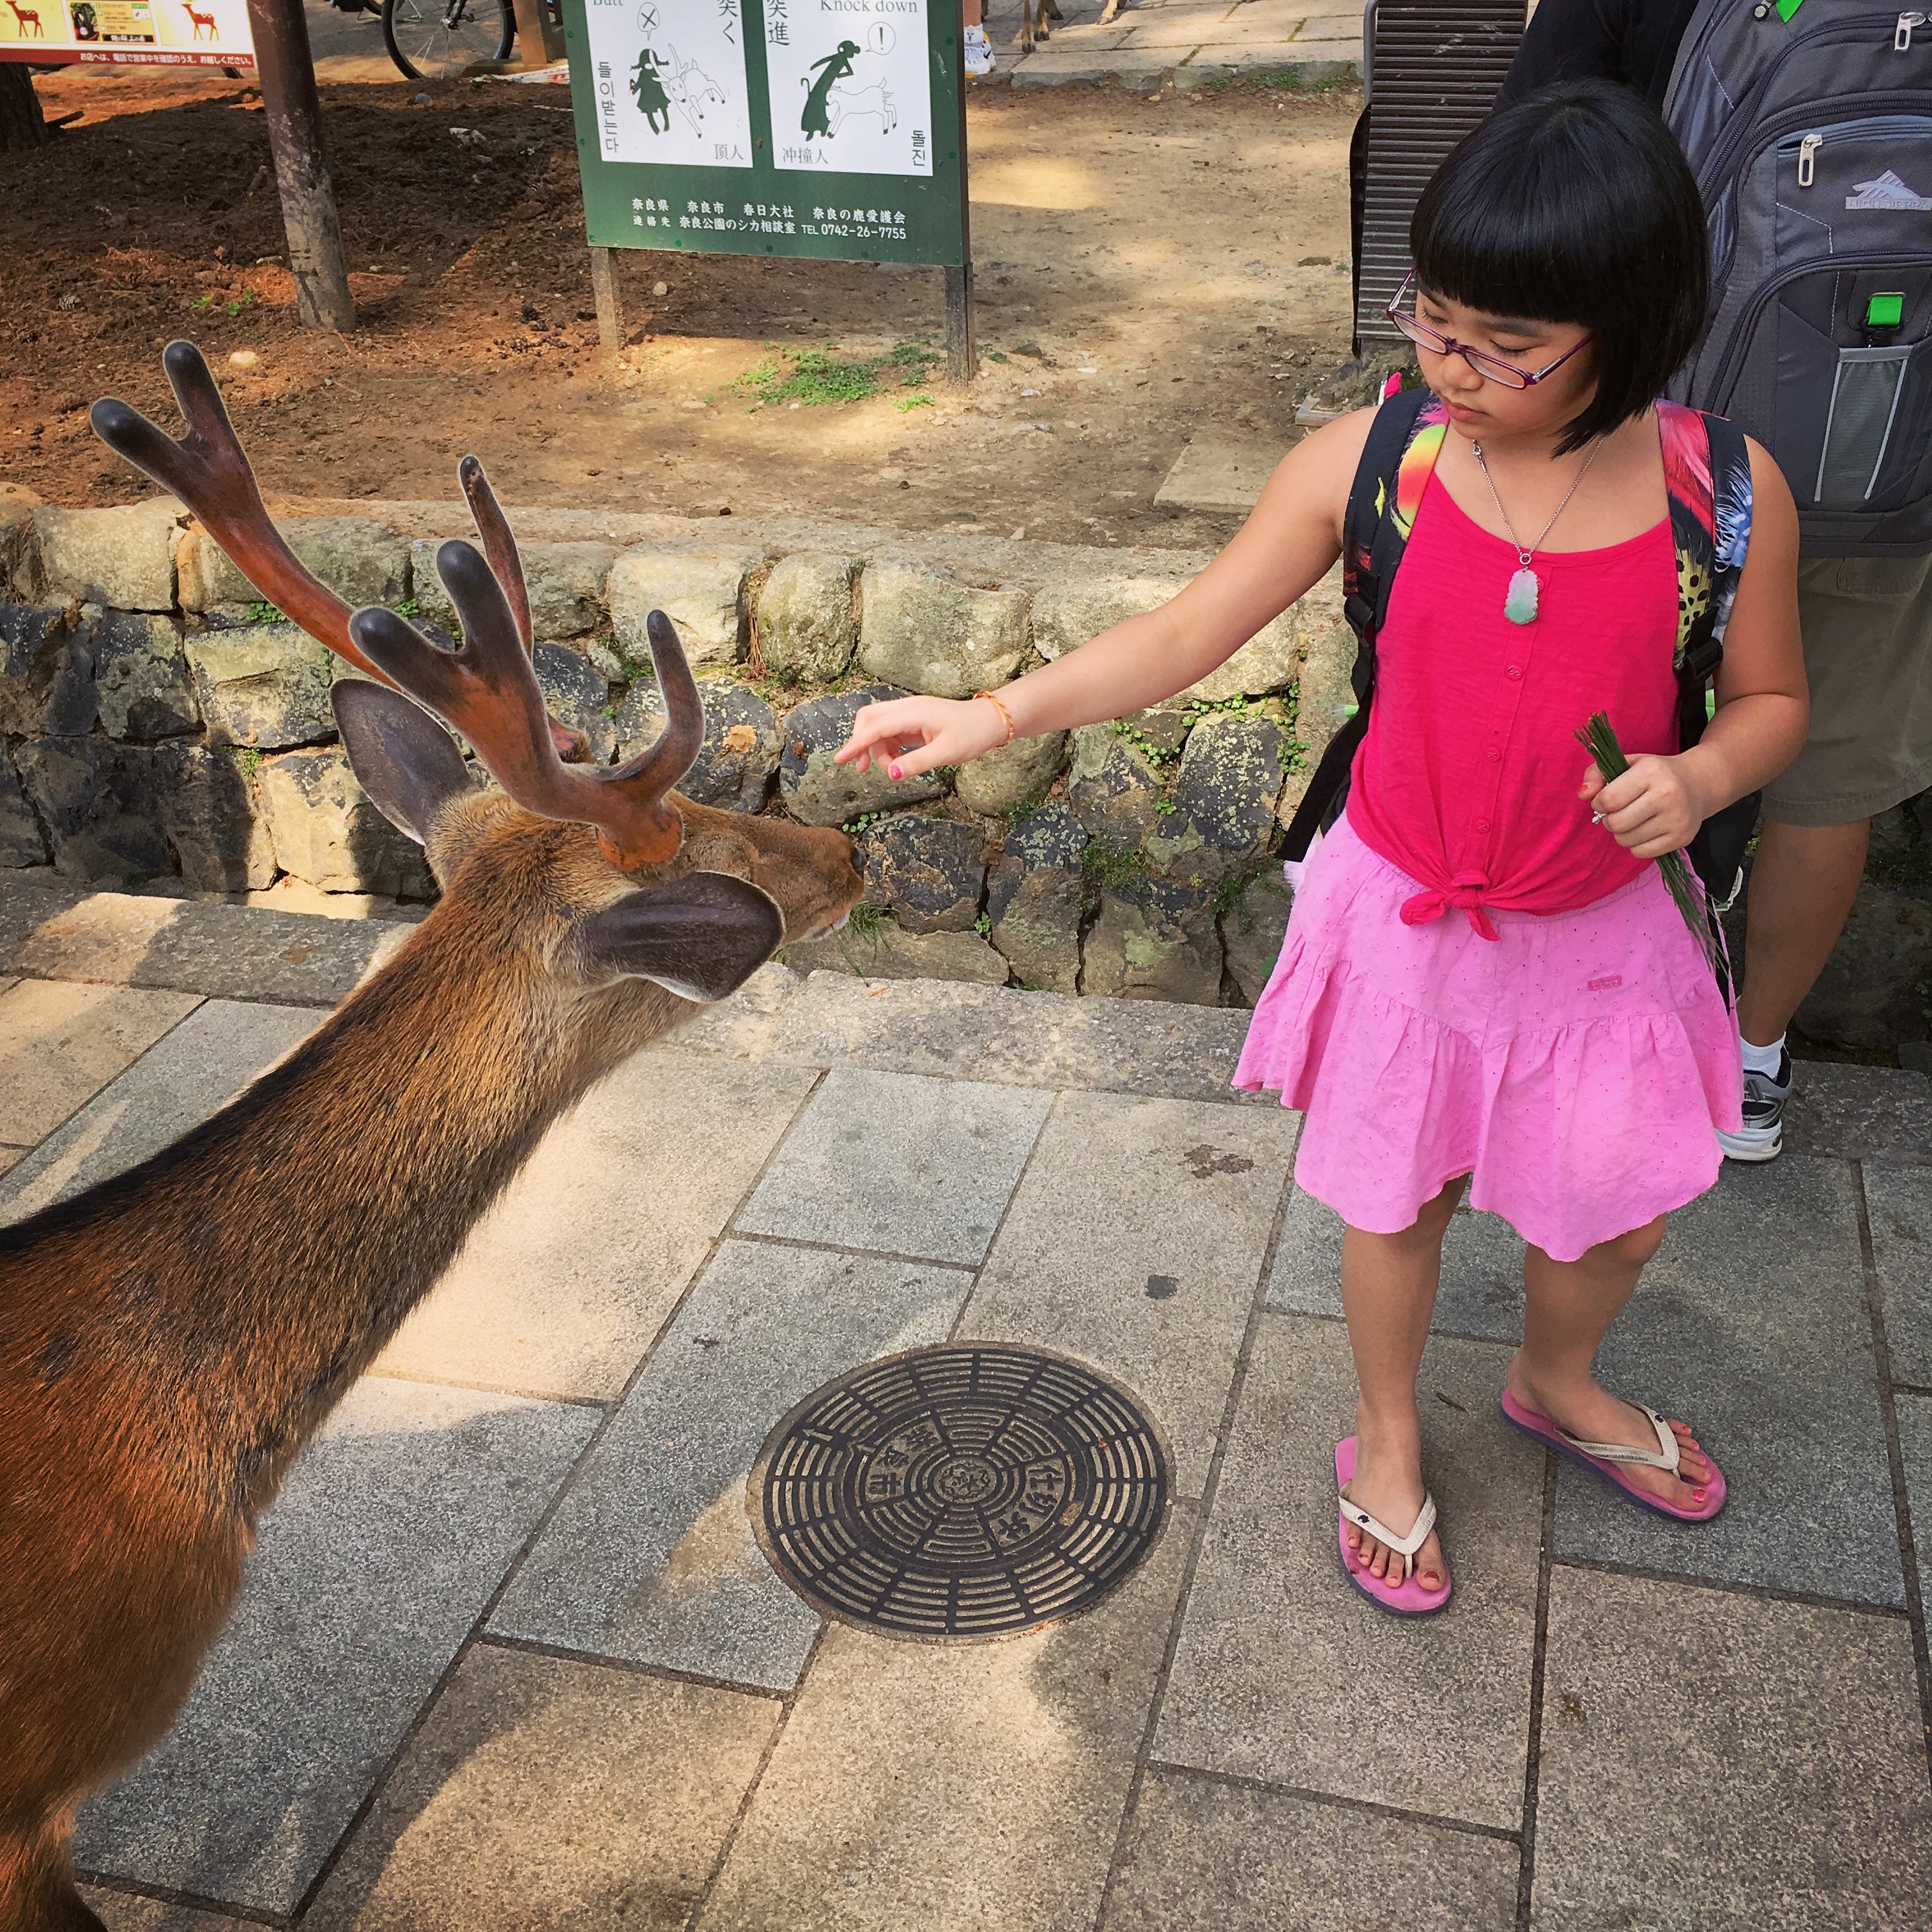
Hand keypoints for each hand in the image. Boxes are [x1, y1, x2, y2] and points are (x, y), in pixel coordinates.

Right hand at [834, 694, 1008, 779]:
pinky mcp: (913, 721)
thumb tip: (890, 774)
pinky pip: (890, 732)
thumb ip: (916, 763)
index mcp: (913, 712)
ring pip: (878, 727)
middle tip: (863, 769)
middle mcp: (907, 708)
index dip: (855, 744)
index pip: (875, 727)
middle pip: (869, 719)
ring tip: (893, 769)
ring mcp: (909, 713)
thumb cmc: (972, 734)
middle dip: (861, 743)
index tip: (840, 759)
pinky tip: (898, 761)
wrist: (990, 721)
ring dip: (877, 749)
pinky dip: (888, 747)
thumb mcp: (946, 753)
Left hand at [1579, 752, 1709, 859]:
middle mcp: (1667, 795)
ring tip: (1633, 819)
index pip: (1608, 800)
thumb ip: (1596, 774)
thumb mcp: (1626, 764)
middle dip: (1609, 820)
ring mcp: (1677, 818)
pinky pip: (1641, 853)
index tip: (1605, 800)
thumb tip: (1583, 794)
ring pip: (1626, 840)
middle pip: (1616, 824)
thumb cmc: (1654, 774)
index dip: (1598, 803)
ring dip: (1622, 833)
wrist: (1698, 783)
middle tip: (1619, 811)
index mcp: (1651, 772)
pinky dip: (1636, 844)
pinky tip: (1646, 829)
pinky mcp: (1681, 838)